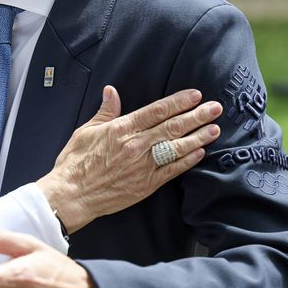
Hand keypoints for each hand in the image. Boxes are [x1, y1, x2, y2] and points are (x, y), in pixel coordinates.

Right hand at [38, 86, 221, 232]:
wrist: (71, 195)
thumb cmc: (74, 164)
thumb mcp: (86, 131)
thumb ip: (105, 112)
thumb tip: (112, 92)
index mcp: (121, 130)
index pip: (156, 111)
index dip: (178, 102)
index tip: (195, 95)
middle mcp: (135, 146)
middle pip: (172, 127)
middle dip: (197, 116)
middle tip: (215, 108)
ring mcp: (142, 166)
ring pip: (176, 147)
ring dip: (198, 137)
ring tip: (215, 129)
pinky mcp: (146, 184)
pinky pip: (171, 170)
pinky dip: (187, 161)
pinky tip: (199, 153)